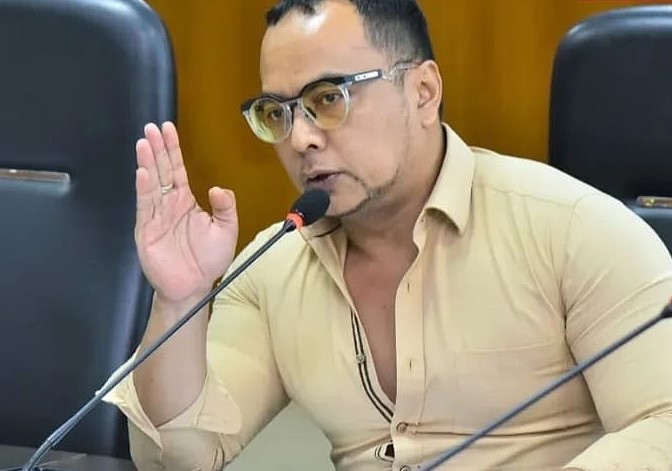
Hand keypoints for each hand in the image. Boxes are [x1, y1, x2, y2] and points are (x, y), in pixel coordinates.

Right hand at [134, 121, 237, 303]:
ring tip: (144, 142)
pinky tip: (143, 171)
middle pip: (161, 170)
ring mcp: (156, 215)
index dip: (173, 149)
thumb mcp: (227, 230)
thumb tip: (218, 188)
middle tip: (151, 127)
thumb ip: (226, 207)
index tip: (168, 129)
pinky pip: (145, 205)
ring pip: (151, 183)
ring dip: (147, 162)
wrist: (193, 286)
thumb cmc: (208, 260)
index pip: (177, 169)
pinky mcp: (146, 229)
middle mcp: (168, 204)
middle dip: (157, 148)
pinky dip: (144, 188)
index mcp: (186, 201)